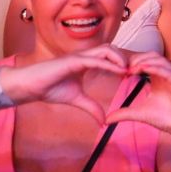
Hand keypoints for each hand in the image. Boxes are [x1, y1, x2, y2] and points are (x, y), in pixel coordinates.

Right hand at [1, 48, 130, 122]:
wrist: (29, 87)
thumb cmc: (49, 89)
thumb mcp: (76, 100)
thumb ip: (91, 107)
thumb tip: (104, 121)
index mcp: (87, 63)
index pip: (111, 58)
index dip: (125, 63)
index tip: (138, 73)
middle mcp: (85, 56)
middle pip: (113, 50)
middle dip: (128, 57)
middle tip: (142, 69)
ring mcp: (79, 57)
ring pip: (107, 50)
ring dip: (122, 58)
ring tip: (134, 69)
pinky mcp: (73, 60)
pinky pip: (95, 59)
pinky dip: (110, 64)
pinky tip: (120, 70)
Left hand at [105, 49, 170, 146]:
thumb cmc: (166, 119)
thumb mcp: (140, 114)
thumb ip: (124, 113)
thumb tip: (106, 120)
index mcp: (158, 79)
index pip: (145, 62)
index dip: (132, 63)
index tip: (119, 71)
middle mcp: (166, 75)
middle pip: (153, 56)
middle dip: (138, 58)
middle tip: (125, 68)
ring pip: (161, 60)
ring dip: (146, 61)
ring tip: (133, 68)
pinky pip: (169, 72)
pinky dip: (157, 68)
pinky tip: (146, 69)